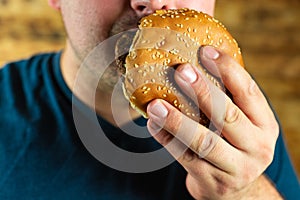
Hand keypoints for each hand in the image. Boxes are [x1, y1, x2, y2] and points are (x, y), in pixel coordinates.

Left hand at [146, 46, 281, 198]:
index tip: (205, 51)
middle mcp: (256, 147)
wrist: (237, 190)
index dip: (228, 69)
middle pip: (228, 116)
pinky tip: (152, 123)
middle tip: (181, 71)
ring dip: (178, 121)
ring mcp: (236, 168)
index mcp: (265, 125)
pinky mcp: (212, 182)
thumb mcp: (243, 124)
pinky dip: (167, 138)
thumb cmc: (234, 145)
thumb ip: (228, 100)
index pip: (249, 92)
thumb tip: (194, 62)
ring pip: (204, 141)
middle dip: (203, 91)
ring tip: (156, 104)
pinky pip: (185, 157)